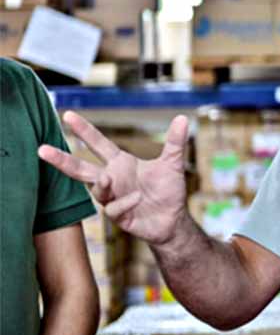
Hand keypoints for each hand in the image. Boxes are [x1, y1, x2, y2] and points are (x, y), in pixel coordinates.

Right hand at [38, 111, 189, 244]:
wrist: (174, 220)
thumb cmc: (169, 190)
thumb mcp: (173, 164)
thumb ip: (175, 142)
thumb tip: (183, 118)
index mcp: (121, 163)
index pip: (98, 144)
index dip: (84, 130)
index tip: (67, 115)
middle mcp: (112, 179)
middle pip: (80, 168)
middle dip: (61, 160)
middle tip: (42, 149)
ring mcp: (113, 198)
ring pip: (95, 189)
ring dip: (101, 184)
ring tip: (108, 178)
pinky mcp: (119, 217)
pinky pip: (114, 209)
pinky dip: (124, 202)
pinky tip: (138, 198)